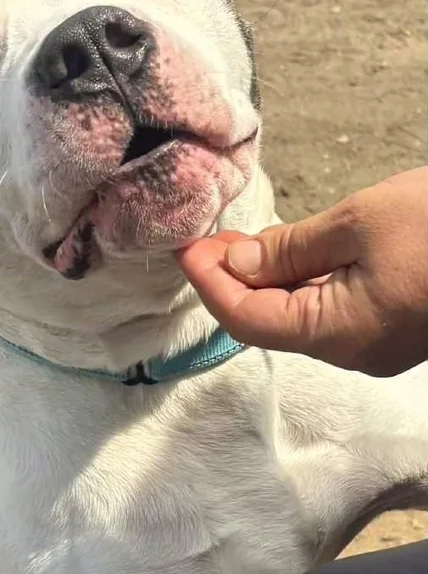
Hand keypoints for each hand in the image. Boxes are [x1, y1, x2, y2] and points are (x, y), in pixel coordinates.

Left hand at [177, 167, 427, 375]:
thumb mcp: (359, 223)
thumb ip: (289, 249)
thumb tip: (235, 263)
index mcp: (339, 334)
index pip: (247, 318)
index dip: (209, 283)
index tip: (184, 248)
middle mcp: (352, 350)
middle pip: (266, 319)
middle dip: (231, 279)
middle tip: (205, 238)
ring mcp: (373, 341)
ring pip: (294, 313)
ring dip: (262, 277)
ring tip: (235, 239)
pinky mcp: (389, 324)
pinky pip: (325, 307)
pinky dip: (296, 280)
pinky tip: (283, 251)